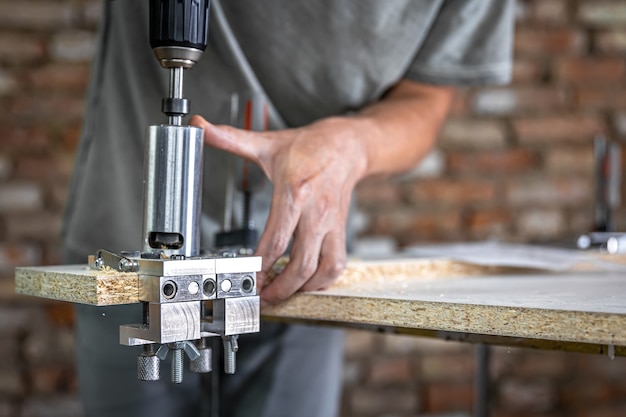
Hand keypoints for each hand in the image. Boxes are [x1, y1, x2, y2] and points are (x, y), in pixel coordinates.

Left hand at [190, 115, 367, 303]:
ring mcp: (332, 224)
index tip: (248, 278)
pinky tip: (306, 283)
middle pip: (301, 262)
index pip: (277, 238)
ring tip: (281, 294)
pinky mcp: (340, 231)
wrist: (346, 145)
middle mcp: (316, 212)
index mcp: (294, 192)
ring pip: (323, 269)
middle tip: (262, 297)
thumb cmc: (307, 147)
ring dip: (302, 289)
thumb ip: (230, 138)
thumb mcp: (267, 143)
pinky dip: (323, 281)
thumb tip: (199, 127)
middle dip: (281, 287)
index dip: (261, 264)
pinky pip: (337, 264)